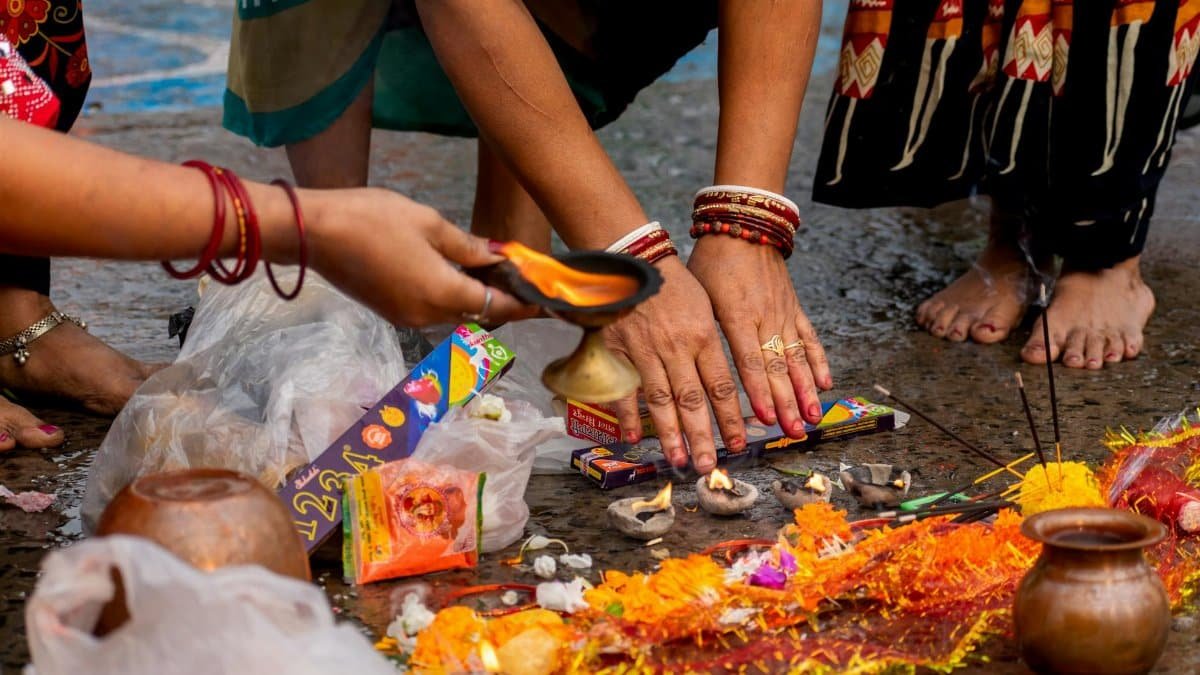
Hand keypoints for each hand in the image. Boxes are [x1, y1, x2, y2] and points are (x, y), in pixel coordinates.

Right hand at [300, 187, 536, 326]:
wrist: (312, 233)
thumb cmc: (372, 219)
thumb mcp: (429, 224)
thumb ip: (468, 247)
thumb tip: (498, 258)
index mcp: (442, 294)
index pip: (498, 307)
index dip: (524, 303)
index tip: (546, 298)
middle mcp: (427, 317)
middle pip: (478, 313)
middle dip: (502, 297)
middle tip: (520, 274)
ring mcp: (407, 318)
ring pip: (455, 312)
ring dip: (476, 296)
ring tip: (493, 269)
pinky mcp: (391, 312)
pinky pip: (433, 309)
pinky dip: (451, 295)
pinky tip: (457, 273)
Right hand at [606, 256, 745, 473]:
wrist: (636, 258)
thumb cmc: (675, 285)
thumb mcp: (704, 309)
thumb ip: (709, 346)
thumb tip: (721, 386)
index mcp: (704, 337)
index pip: (722, 386)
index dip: (731, 418)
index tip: (739, 443)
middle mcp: (678, 348)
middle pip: (693, 400)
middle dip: (703, 436)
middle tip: (710, 466)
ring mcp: (646, 350)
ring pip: (661, 399)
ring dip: (670, 434)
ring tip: (679, 460)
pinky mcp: (619, 349)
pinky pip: (624, 386)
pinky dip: (626, 413)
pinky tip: (631, 437)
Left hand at [688, 235, 831, 433]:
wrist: (744, 225)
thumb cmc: (712, 261)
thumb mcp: (698, 294)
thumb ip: (698, 330)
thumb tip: (681, 366)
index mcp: (736, 315)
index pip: (748, 361)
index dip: (758, 391)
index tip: (764, 418)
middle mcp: (764, 317)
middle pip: (777, 368)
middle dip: (785, 403)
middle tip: (792, 433)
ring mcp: (783, 313)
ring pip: (797, 358)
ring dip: (805, 391)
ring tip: (811, 418)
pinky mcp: (794, 307)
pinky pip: (809, 337)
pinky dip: (818, 361)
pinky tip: (825, 384)